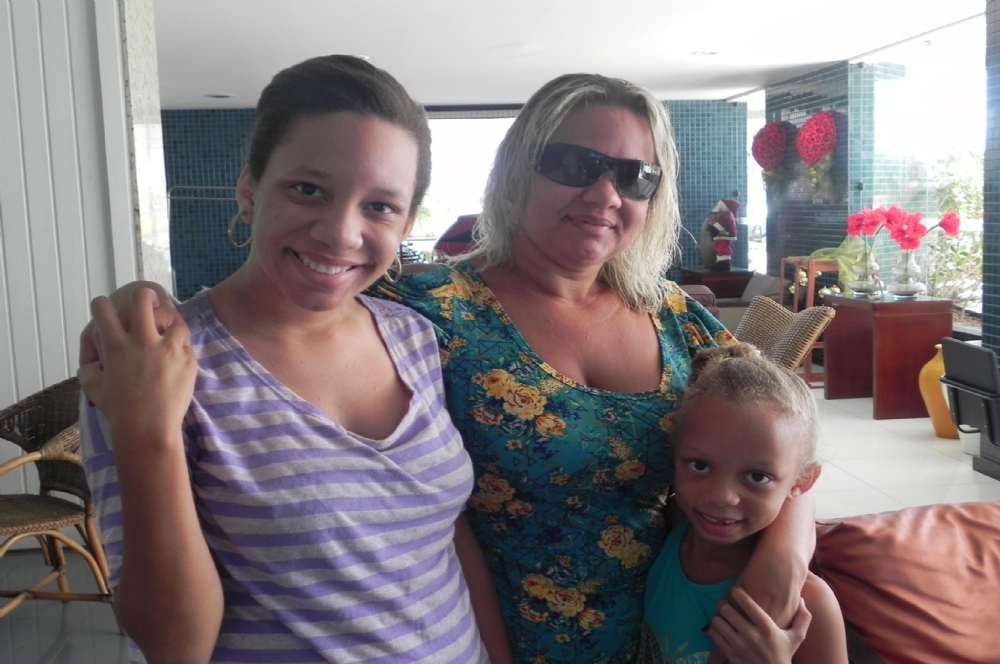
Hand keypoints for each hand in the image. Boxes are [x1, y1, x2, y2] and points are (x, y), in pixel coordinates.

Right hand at [78, 288, 195, 450]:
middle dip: (144, 297)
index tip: (108, 313)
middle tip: (146, 308)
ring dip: (170, 326)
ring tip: (166, 339)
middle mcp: (143, 342)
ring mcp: (169, 349)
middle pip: (144, 298)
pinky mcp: (189, 359)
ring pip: (175, 319)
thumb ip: (91, 367)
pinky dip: (180, 349)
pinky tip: (175, 361)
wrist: (149, 429)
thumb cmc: (119, 411)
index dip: (102, 306)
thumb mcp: (93, 388)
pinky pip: (186, 344)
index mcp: (116, 346)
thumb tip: (95, 358)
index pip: (103, 308)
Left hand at [706, 586, 811, 663]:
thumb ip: (803, 618)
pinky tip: (720, 628)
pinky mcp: (730, 654)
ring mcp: (738, 645)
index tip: (735, 589)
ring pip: (717, 621)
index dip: (738, 593)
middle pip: (727, 610)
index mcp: (767, 628)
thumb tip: (802, 599)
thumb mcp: (797, 637)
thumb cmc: (784, 654)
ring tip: (722, 616)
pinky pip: (714, 634)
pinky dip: (714, 628)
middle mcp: (751, 636)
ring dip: (718, 616)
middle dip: (723, 604)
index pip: (748, 604)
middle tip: (724, 603)